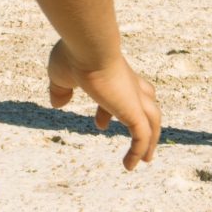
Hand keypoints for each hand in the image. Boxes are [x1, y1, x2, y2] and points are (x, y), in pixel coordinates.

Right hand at [48, 39, 161, 168]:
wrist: (88, 46)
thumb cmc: (73, 55)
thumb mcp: (60, 74)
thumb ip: (60, 89)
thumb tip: (58, 103)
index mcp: (113, 72)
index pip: (119, 91)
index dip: (109, 111)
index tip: (100, 125)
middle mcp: (127, 82)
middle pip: (145, 102)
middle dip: (142, 120)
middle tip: (138, 141)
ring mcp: (133, 96)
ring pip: (152, 119)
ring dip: (152, 140)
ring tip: (146, 159)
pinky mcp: (133, 110)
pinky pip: (142, 136)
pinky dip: (140, 151)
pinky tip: (131, 166)